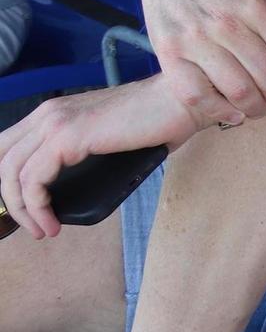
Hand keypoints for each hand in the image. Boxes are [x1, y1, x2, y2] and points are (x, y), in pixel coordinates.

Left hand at [0, 76, 195, 237]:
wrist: (181, 101)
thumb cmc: (159, 120)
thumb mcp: (109, 138)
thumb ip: (87, 154)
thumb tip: (80, 187)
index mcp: (54, 112)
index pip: (6, 147)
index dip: (8, 182)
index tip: (26, 208)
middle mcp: (48, 114)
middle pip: (1, 160)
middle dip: (8, 198)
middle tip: (30, 224)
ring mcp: (55, 123)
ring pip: (10, 173)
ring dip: (22, 210)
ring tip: (42, 230)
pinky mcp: (67, 138)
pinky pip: (33, 181)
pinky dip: (36, 208)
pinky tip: (51, 223)